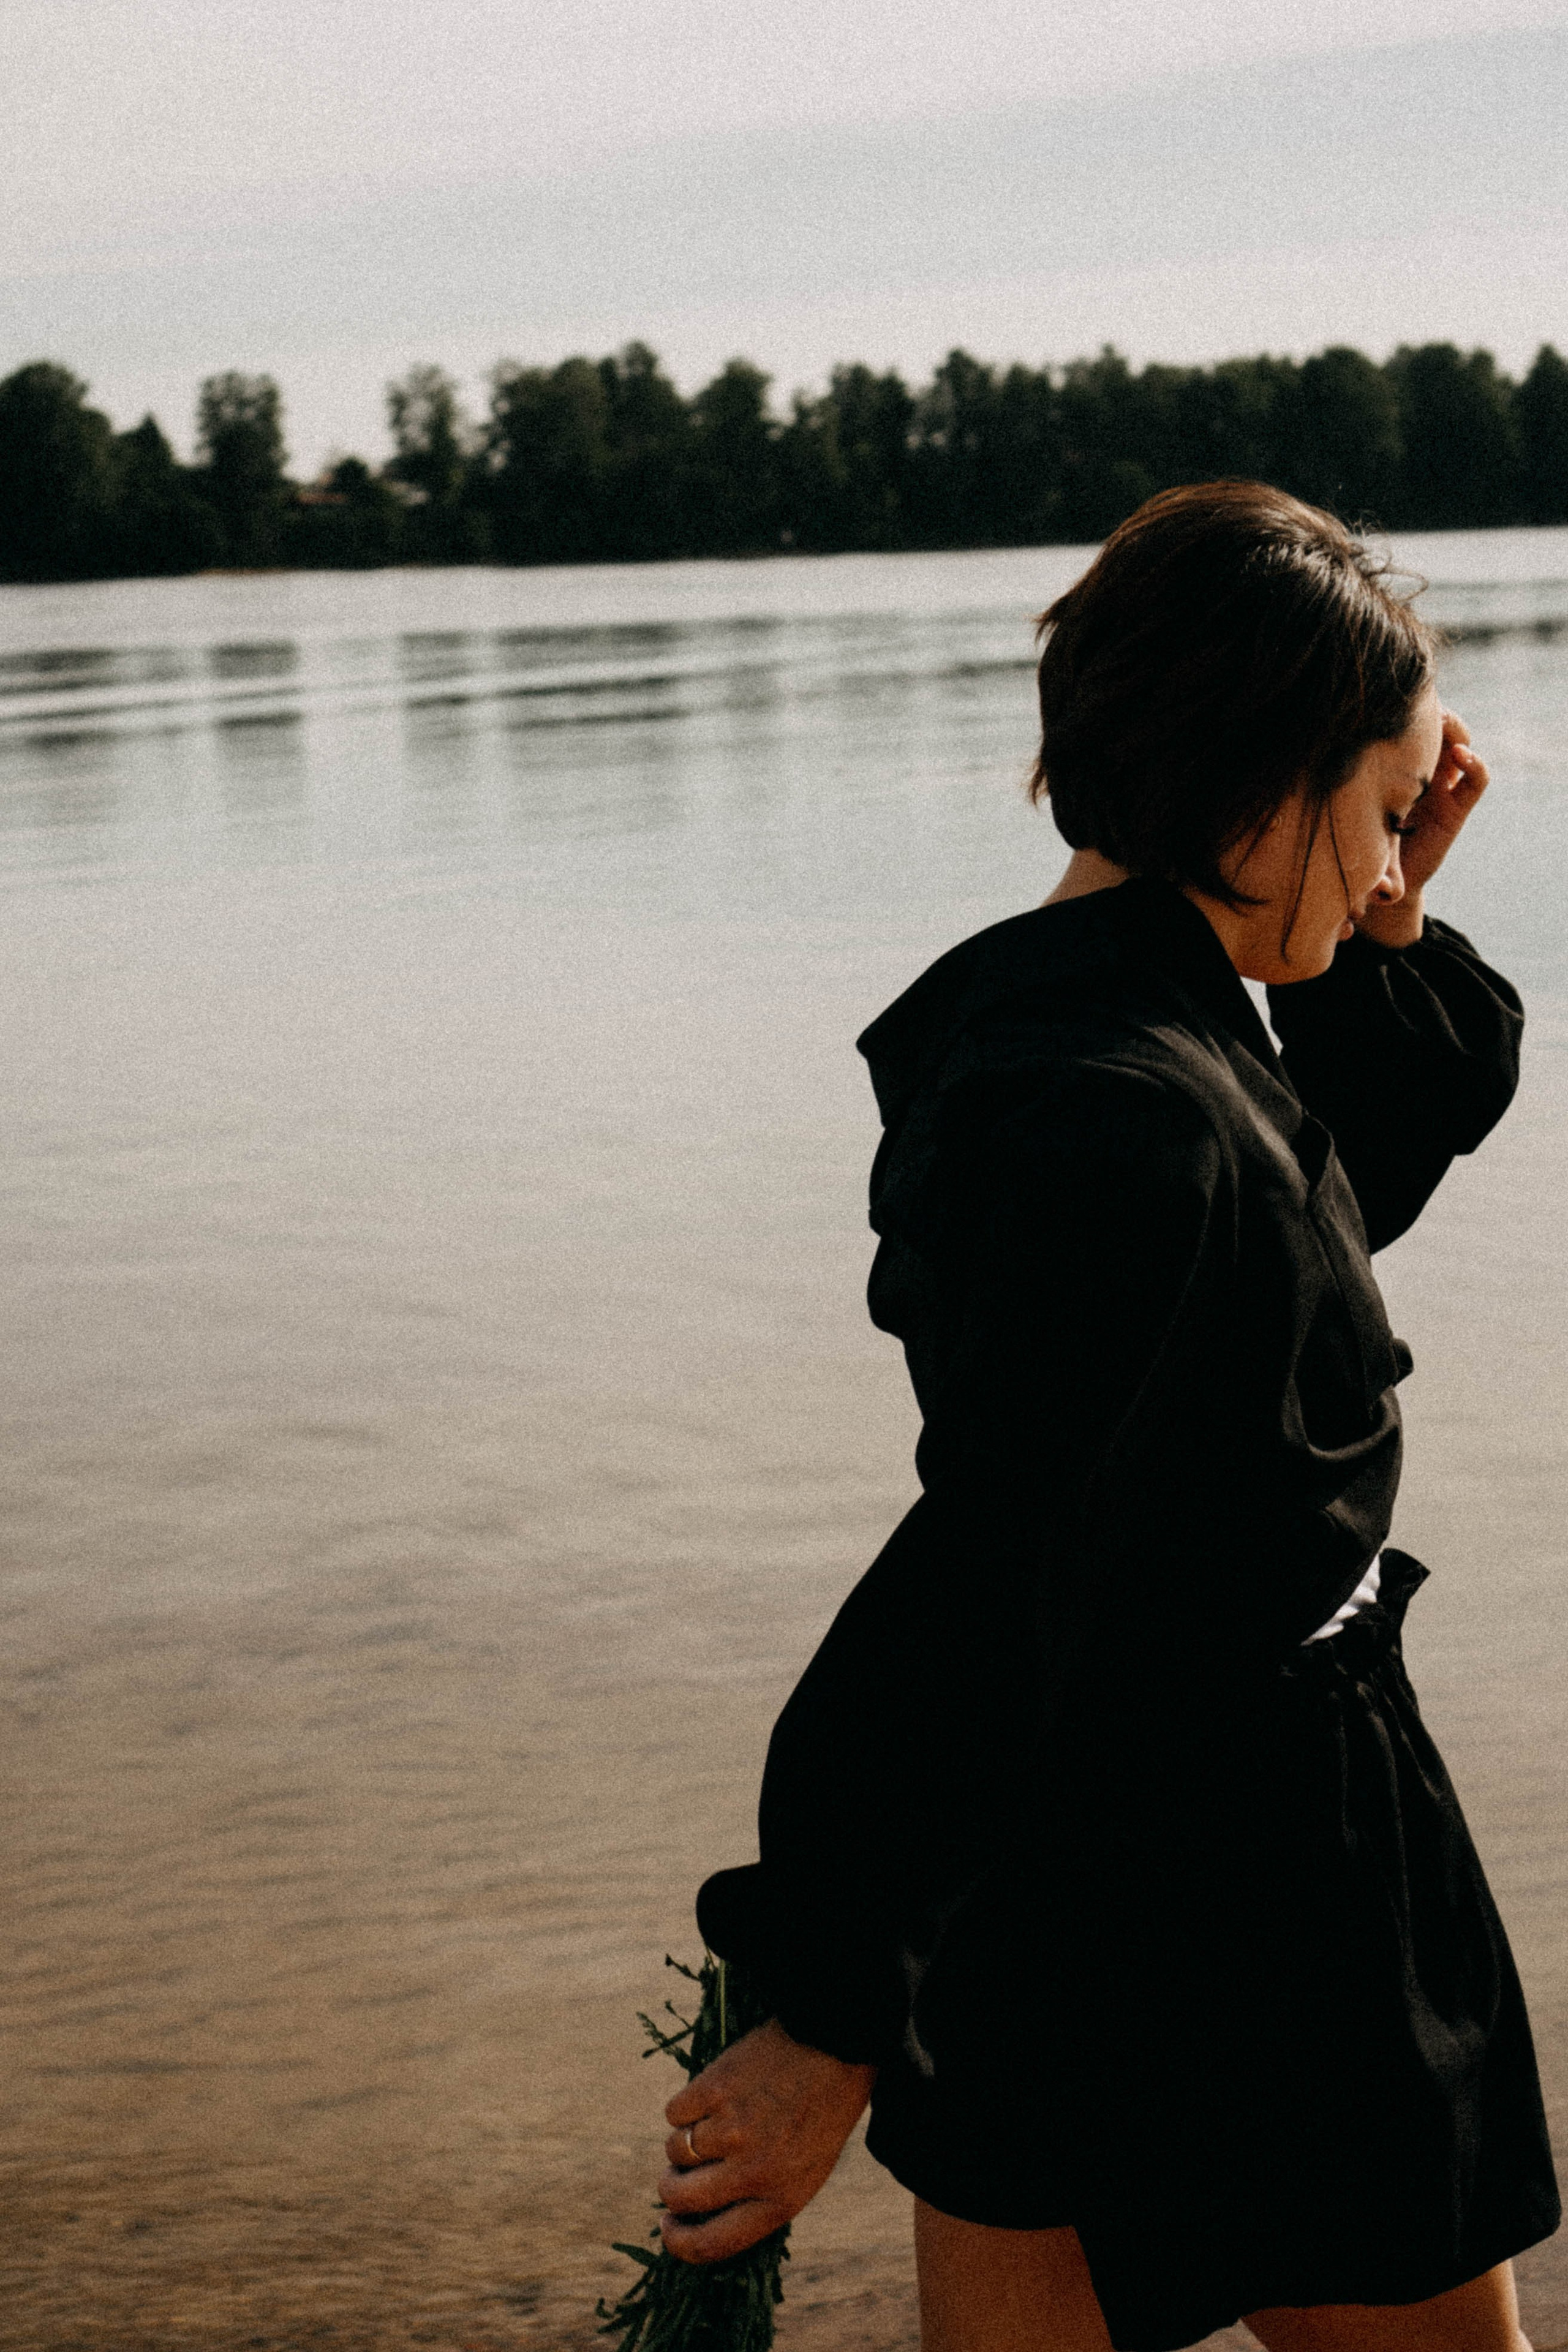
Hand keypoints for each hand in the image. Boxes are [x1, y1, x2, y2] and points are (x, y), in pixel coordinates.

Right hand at [657, 2019, 875, 2263]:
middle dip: (669, 2187)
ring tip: (714, 2119)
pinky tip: (713, 2094)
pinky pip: (675, 2112)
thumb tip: (703, 2214)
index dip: (679, 2242)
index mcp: (780, 2201)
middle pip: (681, 2197)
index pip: (712, 2243)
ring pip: (675, 2150)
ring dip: (684, 2139)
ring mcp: (731, 2131)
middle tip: (674, 2173)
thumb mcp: (805, 2171)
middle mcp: (752, 2173)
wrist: (835, 2045)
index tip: (667, 2227)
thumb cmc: (821, 2112)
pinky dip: (686, 2105)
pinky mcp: (714, 2090)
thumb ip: (760, 2197)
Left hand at [1358, 709, 1487, 947]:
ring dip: (1455, 730)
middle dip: (1432, 713)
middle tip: (1426, 709)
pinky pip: (1476, 781)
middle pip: (1434, 725)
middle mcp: (1417, 772)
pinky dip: (1474, 765)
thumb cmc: (1352, 844)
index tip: (1395, 701)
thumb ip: (1337, 797)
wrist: (1376, 887)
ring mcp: (1439, 788)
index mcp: (1390, 765)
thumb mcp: (1344, 816)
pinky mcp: (1456, 810)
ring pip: (1458, 743)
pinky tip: (1463, 756)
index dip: (1405, 708)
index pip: (1405, 724)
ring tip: (1443, 727)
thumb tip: (1315, 769)